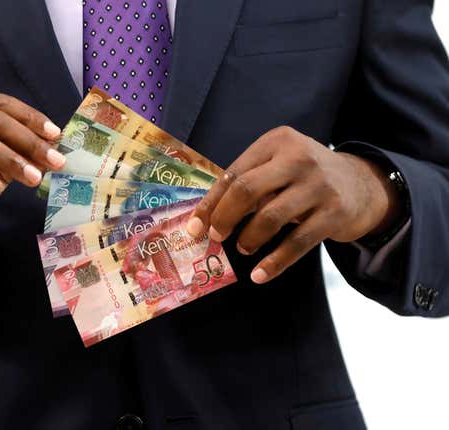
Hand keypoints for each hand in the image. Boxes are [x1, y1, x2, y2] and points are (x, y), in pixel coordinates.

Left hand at [186, 126, 401, 283]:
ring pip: (270, 217)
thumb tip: (205, 219)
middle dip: (224, 218)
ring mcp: (319, 184)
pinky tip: (260, 275)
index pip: (234, 174)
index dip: (210, 203)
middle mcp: (299, 157)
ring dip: (249, 238)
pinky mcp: (336, 212)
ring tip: (243, 248)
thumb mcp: (278, 167)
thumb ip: (247, 183)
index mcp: (277, 141)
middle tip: (216, 236)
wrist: (363, 184)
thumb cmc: (304, 178)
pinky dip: (275, 262)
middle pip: (247, 189)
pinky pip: (297, 242)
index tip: (194, 227)